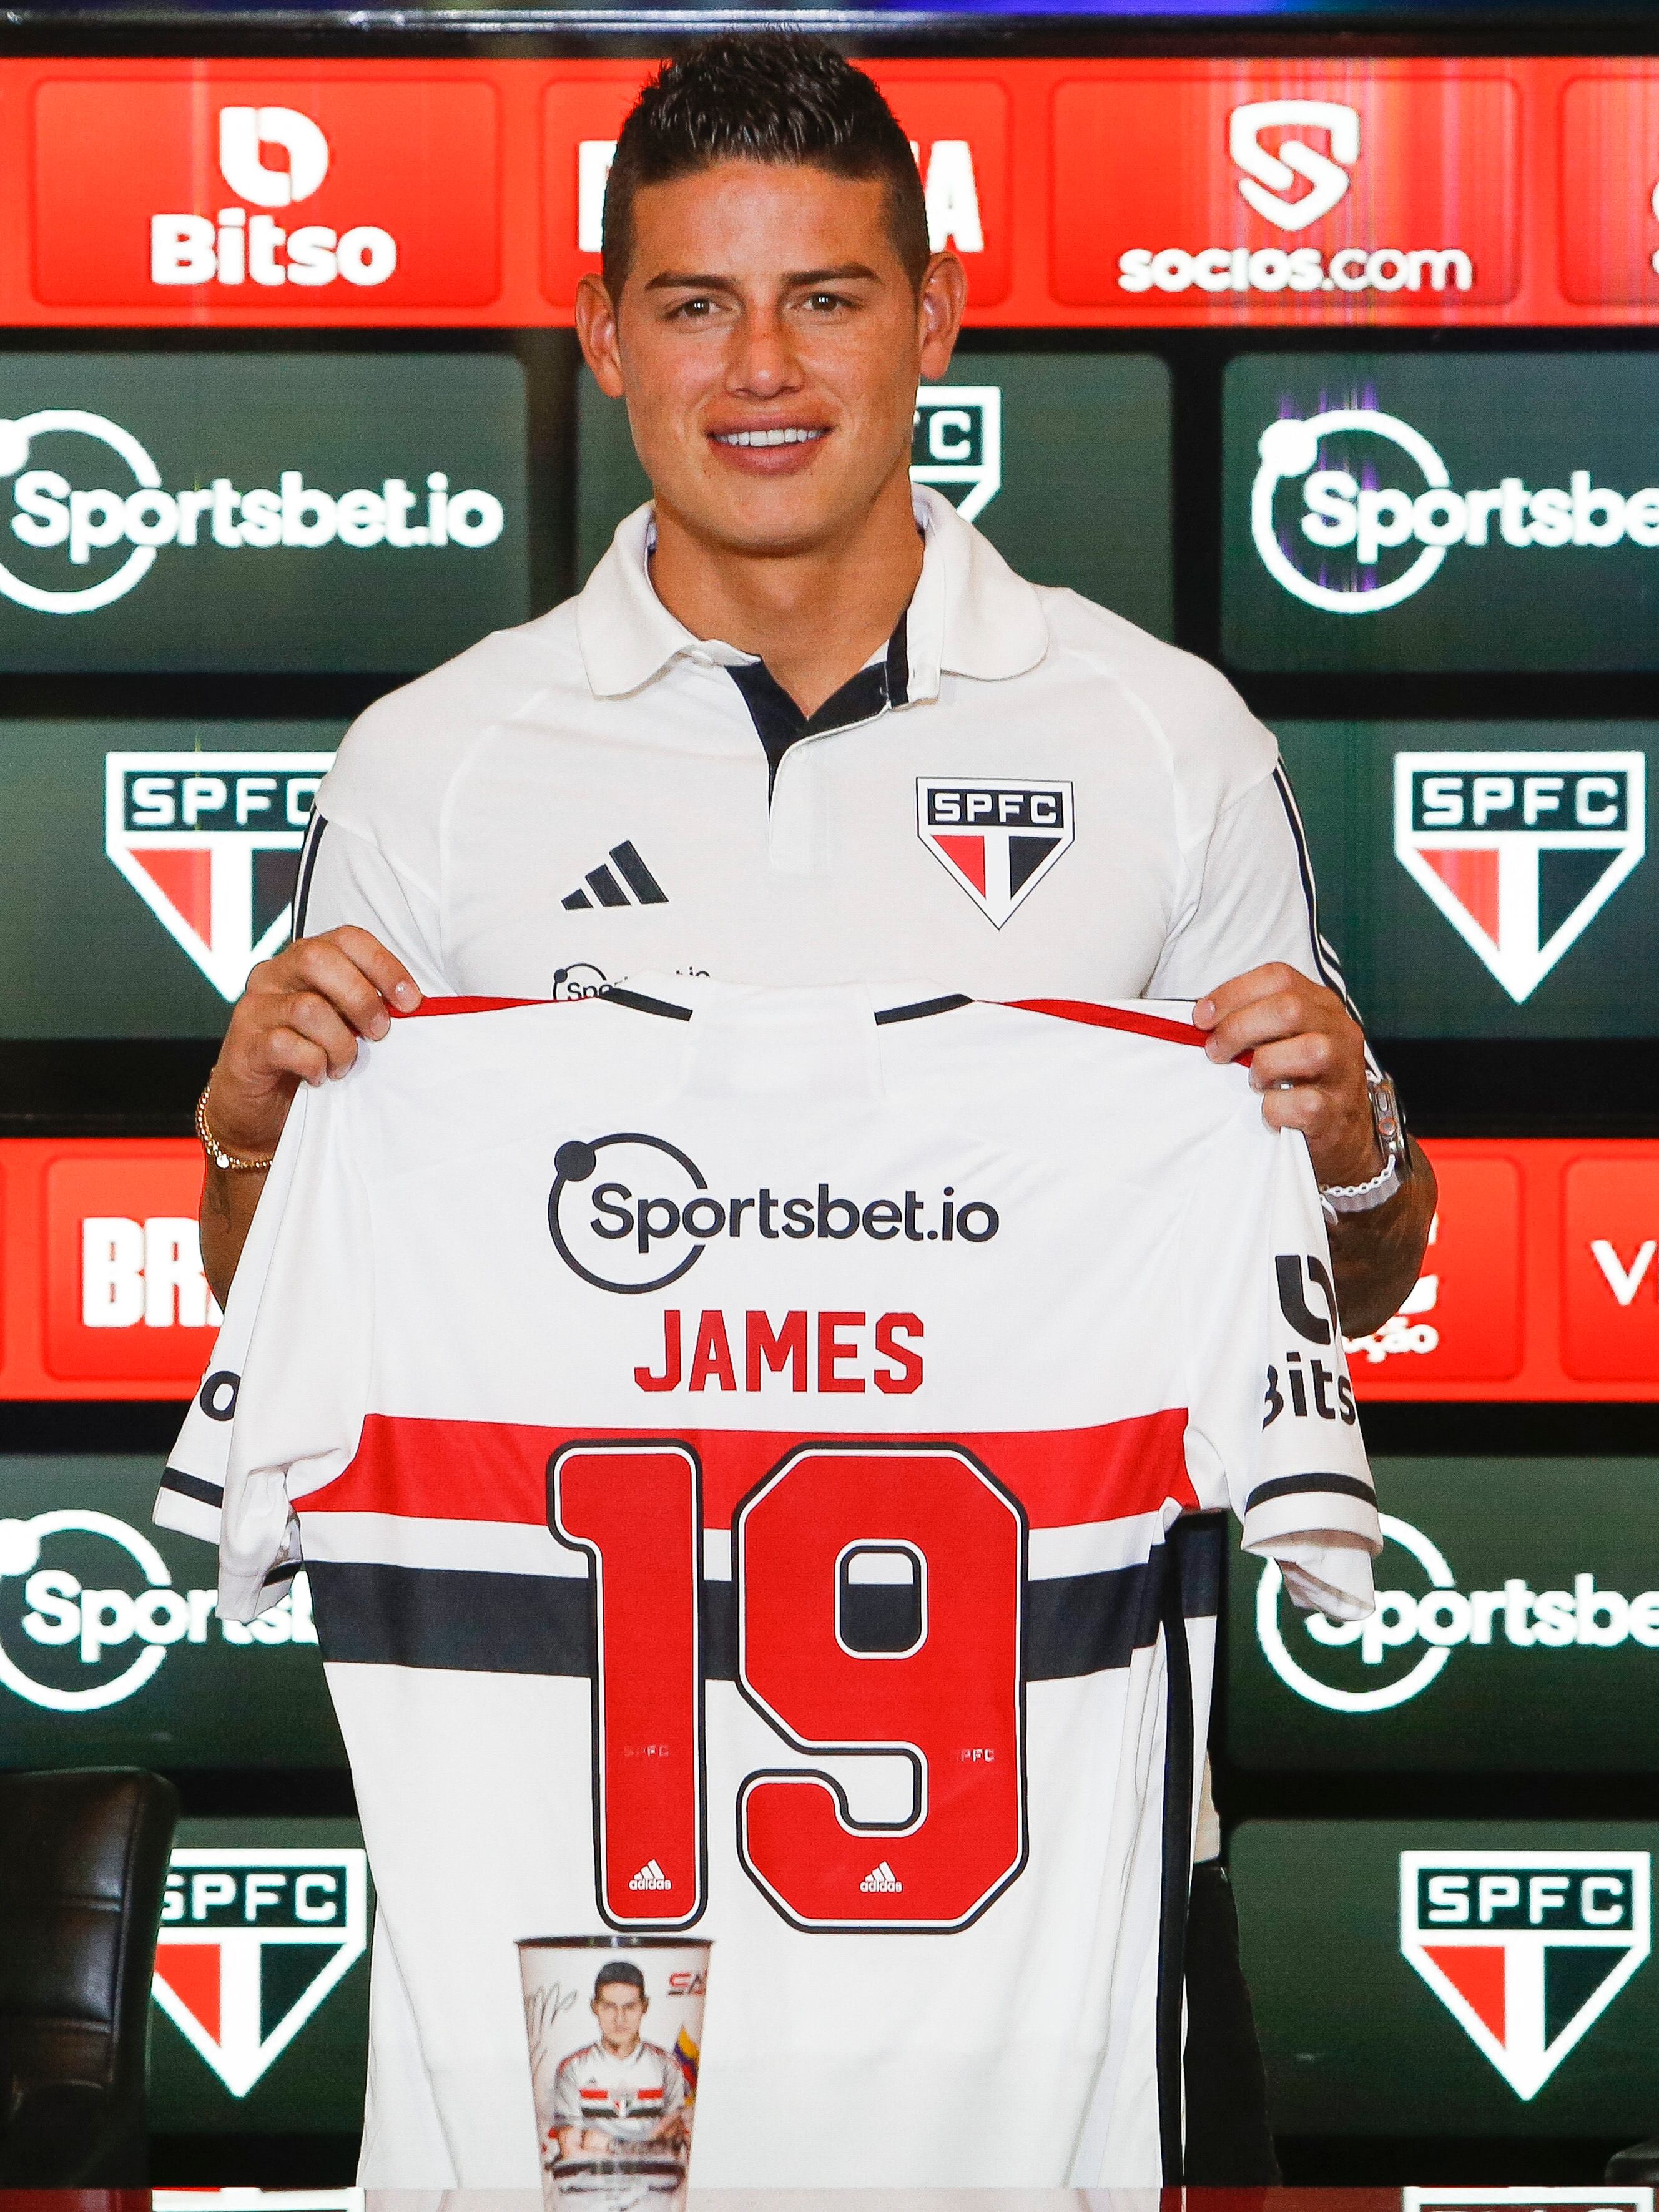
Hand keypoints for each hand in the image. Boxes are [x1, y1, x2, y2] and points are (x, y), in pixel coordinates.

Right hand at [206, 926, 420, 1155]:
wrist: (258, 1103)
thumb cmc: (308, 1055)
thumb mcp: (341, 1022)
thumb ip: (364, 1005)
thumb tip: (412, 1005)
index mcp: (302, 960)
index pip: (346, 938)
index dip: (383, 964)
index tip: (410, 1000)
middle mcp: (274, 975)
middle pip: (319, 959)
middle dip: (361, 998)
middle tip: (378, 1032)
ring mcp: (255, 1008)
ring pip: (307, 1007)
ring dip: (340, 1043)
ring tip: (344, 1065)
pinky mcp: (244, 1044)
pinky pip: (285, 1045)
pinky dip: (314, 1064)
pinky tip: (319, 1076)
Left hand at [1193, 964, 1377, 1188]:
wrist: (1343, 1134)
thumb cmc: (1301, 1081)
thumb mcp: (1284, 1039)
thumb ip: (1254, 1021)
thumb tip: (1203, 1019)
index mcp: (1321, 1005)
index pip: (1278, 977)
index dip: (1233, 992)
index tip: (1201, 1018)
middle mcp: (1339, 1031)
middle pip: (1290, 1009)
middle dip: (1239, 1028)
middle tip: (1216, 1052)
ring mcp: (1344, 1071)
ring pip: (1309, 1051)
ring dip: (1264, 1066)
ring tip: (1253, 1082)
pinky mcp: (1338, 1112)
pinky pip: (1305, 1104)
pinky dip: (1275, 1109)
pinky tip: (1269, 1112)